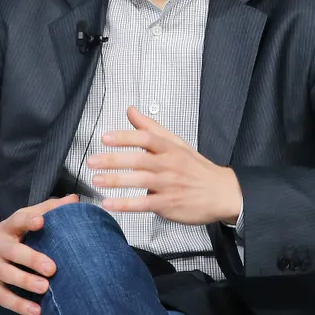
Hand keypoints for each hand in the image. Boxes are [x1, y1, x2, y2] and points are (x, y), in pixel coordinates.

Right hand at [0, 194, 78, 314]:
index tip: (41, 221)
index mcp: (7, 228)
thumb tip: (72, 199)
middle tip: (51, 268)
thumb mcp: (16, 222)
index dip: (29, 220)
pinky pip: (3, 297)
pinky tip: (35, 310)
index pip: (17, 220)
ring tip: (44, 288)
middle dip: (32, 259)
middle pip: (13, 252)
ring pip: (7, 275)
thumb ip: (45, 210)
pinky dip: (19, 305)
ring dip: (26, 283)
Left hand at [88, 106, 241, 224]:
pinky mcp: (168, 204)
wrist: (222, 193)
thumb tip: (131, 111)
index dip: (125, 137)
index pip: (146, 138)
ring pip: (139, 181)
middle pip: (138, 160)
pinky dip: (125, 204)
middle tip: (92, 161)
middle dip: (113, 160)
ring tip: (96, 180)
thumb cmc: (197, 168)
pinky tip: (109, 203)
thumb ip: (151, 127)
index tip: (106, 138)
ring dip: (115, 181)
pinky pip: (143, 204)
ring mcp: (169, 185)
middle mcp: (169, 165)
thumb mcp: (177, 143)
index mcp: (170, 148)